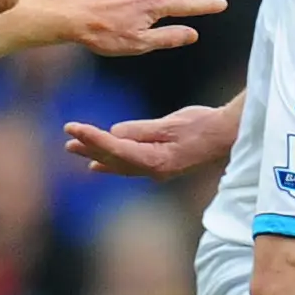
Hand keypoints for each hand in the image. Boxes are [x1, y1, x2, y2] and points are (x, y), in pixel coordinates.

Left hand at [64, 100, 238, 178]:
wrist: (227, 137)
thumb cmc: (203, 127)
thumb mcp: (172, 124)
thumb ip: (142, 130)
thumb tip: (115, 132)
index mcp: (155, 160)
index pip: (116, 148)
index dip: (92, 138)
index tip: (73, 128)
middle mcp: (153, 169)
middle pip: (113, 159)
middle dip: (89, 149)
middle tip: (67, 142)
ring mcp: (156, 170)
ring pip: (119, 164)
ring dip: (97, 156)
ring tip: (76, 150)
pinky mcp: (160, 165)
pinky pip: (130, 165)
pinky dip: (113, 162)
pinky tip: (102, 163)